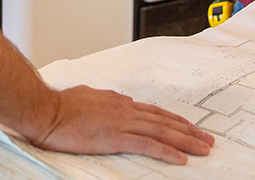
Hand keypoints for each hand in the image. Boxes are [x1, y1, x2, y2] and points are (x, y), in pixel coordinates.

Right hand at [29, 85, 213, 164]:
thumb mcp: (89, 96)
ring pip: (162, 131)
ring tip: (204, 149)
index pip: (154, 112)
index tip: (189, 127)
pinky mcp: (115, 137)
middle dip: (189, 131)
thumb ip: (106, 99)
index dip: (174, 121)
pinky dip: (167, 151)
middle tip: (208, 139)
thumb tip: (119, 100)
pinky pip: (147, 145)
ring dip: (186, 141)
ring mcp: (122, 122)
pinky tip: (181, 159)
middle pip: (165, 121)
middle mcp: (126, 109)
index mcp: (119, 102)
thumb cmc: (61, 104)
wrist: (46, 109)